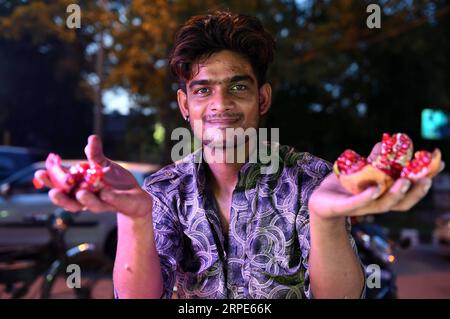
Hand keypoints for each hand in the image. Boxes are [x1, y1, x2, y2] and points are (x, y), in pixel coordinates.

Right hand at [34, 135, 151, 218]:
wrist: (136, 195)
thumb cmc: (115, 181)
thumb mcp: (103, 165)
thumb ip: (95, 154)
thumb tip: (92, 138)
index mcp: (81, 189)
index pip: (62, 187)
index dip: (50, 182)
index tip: (38, 173)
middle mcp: (90, 199)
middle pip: (71, 203)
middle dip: (62, 198)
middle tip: (53, 192)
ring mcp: (105, 203)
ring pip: (93, 205)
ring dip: (86, 200)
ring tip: (81, 193)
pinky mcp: (121, 204)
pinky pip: (114, 201)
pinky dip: (110, 197)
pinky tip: (106, 192)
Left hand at [309, 144, 445, 219]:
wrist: (319, 200)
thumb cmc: (343, 186)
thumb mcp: (360, 170)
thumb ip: (374, 160)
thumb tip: (385, 143)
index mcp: (384, 195)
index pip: (410, 191)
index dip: (425, 180)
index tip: (439, 165)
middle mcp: (377, 203)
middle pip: (403, 202)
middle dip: (416, 191)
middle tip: (426, 178)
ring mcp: (362, 207)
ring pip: (384, 204)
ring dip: (396, 194)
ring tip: (405, 181)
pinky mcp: (344, 207)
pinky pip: (358, 202)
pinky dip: (369, 196)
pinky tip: (376, 187)